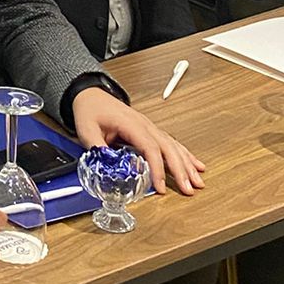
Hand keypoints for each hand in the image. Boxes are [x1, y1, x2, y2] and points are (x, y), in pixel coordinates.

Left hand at [71, 91, 203, 195]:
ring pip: (173, 145)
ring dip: (186, 164)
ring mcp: (149, 126)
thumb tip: (108, 168)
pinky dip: (185, 155)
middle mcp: (144, 124)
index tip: (161, 187)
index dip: (157, 168)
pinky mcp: (150, 130)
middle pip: (167, 147)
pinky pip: (171, 142)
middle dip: (180, 169)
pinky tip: (195, 165)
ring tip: (198, 181)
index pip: (149, 147)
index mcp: (130, 123)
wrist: (90, 94)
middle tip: (189, 189)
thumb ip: (98, 149)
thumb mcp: (86, 130)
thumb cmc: (90, 110)